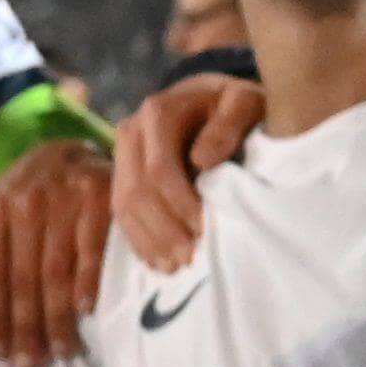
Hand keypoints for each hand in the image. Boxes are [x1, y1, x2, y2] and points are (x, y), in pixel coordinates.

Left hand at [0, 137, 113, 358]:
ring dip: (58, 317)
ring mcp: (63, 200)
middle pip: (23, 279)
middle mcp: (25, 205)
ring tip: (60, 351)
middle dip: (25, 327)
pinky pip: (93, 247)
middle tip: (29, 363)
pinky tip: (86, 310)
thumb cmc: (18, 200)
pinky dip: (89, 280)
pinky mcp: (99, 197)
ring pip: (57, 270)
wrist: (64, 151)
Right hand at [110, 79, 256, 270]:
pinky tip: (157, 261)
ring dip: (148, 241)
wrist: (213, 99)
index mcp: (158, 112)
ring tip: (175, 267)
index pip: (160, 169)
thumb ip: (229, 124)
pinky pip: (120, 212)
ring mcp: (121, 154)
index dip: (180, 205)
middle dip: (163, 230)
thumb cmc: (235, 105)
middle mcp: (131, 131)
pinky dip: (139, 240)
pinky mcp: (121, 173)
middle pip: (136, 191)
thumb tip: (202, 160)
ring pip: (123, 206)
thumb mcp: (245, 103)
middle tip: (189, 259)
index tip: (205, 231)